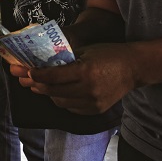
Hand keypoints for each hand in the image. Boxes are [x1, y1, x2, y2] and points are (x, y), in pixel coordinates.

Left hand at [16, 42, 138, 113]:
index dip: (37, 75)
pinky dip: (63, 101)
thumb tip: (42, 63)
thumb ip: (65, 58)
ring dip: (49, 94)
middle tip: (28, 80)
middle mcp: (88, 89)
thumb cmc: (108, 54)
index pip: (53, 76)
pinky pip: (71, 108)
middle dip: (38, 85)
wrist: (134, 68)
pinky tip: (59, 93)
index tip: (27, 72)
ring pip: (60, 102)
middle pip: (53, 91)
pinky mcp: (96, 110)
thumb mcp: (85, 51)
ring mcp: (93, 102)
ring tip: (42, 86)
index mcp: (85, 71)